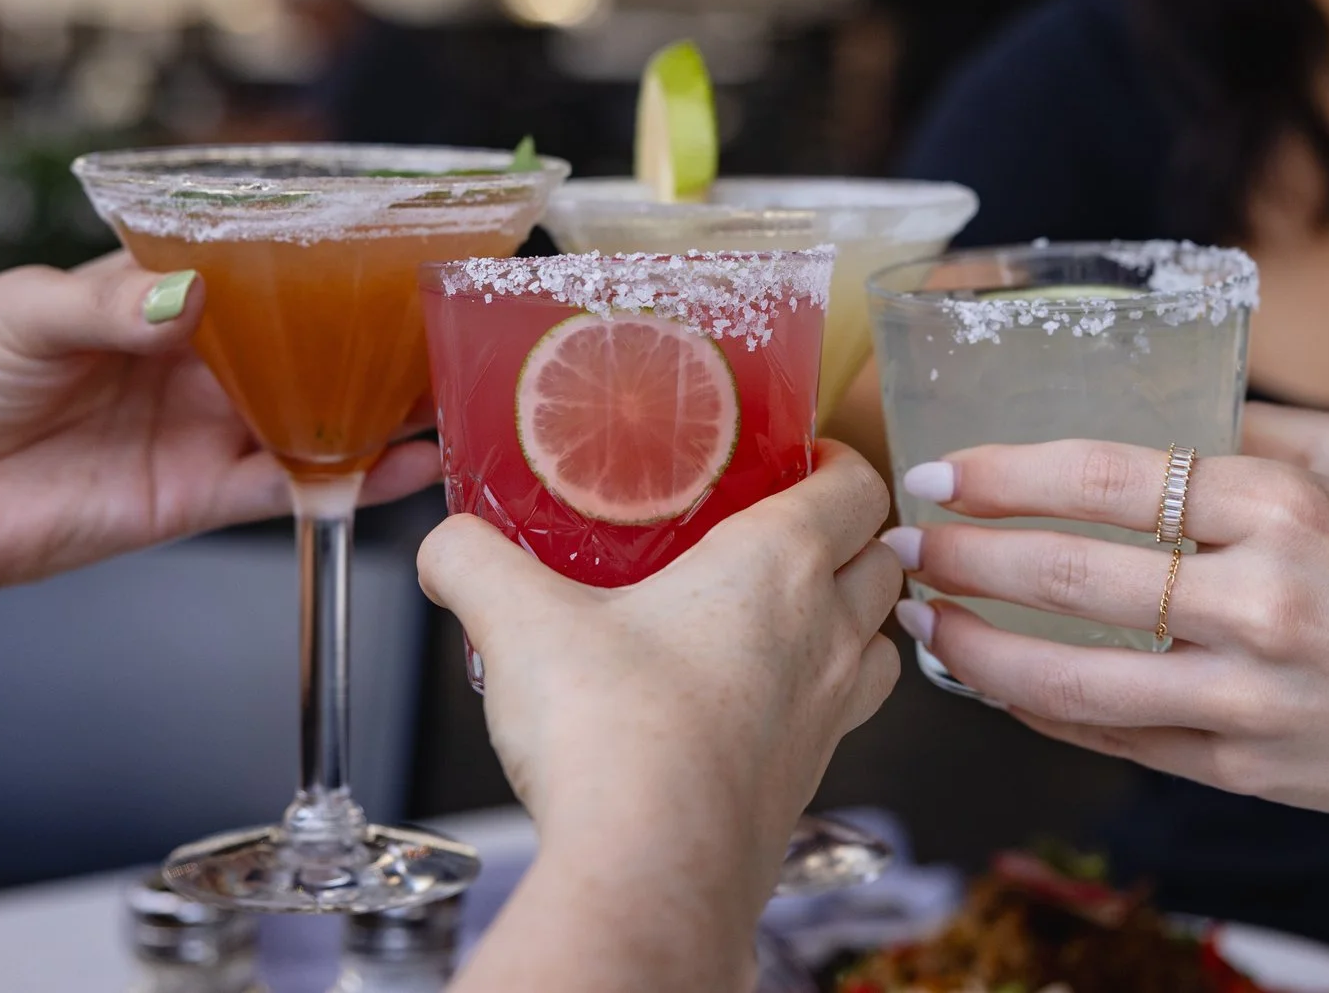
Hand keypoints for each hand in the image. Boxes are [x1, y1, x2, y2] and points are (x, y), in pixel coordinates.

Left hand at [0, 255, 437, 602]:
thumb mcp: (19, 311)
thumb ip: (109, 304)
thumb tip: (189, 294)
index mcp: (151, 294)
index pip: (257, 268)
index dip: (320, 258)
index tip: (389, 240)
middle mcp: (188, 362)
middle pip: (303, 343)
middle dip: (370, 332)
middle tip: (444, 315)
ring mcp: (194, 432)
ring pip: (311, 415)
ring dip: (377, 406)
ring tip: (450, 386)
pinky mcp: (189, 501)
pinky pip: (283, 487)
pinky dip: (348, 479)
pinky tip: (401, 462)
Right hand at [418, 441, 901, 873]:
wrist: (646, 872)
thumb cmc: (612, 736)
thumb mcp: (517, 622)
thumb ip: (472, 564)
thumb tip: (446, 545)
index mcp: (778, 564)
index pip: (857, 486)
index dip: (839, 461)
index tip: (803, 456)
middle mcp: (825, 634)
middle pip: (882, 562)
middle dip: (849, 539)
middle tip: (784, 529)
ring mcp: (826, 715)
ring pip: (878, 645)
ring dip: (852, 622)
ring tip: (786, 617)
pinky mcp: (806, 782)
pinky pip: (840, 720)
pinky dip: (816, 698)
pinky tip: (745, 704)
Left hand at [892, 404, 1328, 824]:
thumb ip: (1257, 427)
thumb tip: (1156, 397)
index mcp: (1286, 510)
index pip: (1114, 481)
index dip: (1011, 476)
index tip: (946, 470)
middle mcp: (1262, 604)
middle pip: (1074, 578)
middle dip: (967, 558)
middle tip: (904, 540)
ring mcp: (1248, 699)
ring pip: (1075, 679)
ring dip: (978, 649)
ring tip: (920, 621)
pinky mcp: (1240, 768)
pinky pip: (1114, 739)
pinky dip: (1040, 710)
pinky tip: (993, 681)